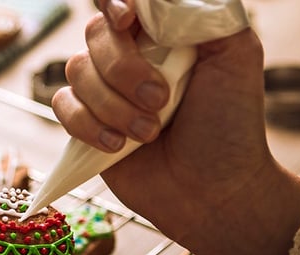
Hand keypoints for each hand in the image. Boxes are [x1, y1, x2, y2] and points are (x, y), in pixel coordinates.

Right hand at [53, 1, 299, 254]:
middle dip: (125, 71)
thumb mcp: (236, 55)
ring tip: (149, 133)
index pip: (124, 1)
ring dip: (113, 106)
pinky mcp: (85, 123)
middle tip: (161, 102)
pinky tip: (117, 146)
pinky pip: (63, 106)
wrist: (213, 191)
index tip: (128, 22)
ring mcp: (105, 89)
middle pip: (96, 33)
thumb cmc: (230, 126)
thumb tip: (155, 0)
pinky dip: (88, 126)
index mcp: (166, 30)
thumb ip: (204, 13)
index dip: (115, 3)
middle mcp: (131, 54)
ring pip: (76, 71)